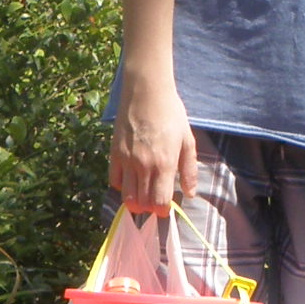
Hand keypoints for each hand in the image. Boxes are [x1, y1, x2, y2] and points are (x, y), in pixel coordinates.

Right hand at [110, 73, 197, 213]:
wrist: (146, 92)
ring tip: (143, 195)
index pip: (159, 202)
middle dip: (149, 208)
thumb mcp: (187, 141)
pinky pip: (114, 180)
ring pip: (126, 196)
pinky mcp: (114, 154)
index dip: (162, 211)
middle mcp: (144, 166)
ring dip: (135, 201)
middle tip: (155, 202)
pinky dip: (122, 186)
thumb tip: (190, 194)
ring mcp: (127, 160)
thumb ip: (189, 170)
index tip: (165, 208)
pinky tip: (131, 180)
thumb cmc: (171, 114)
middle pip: (142, 203)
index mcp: (165, 164)